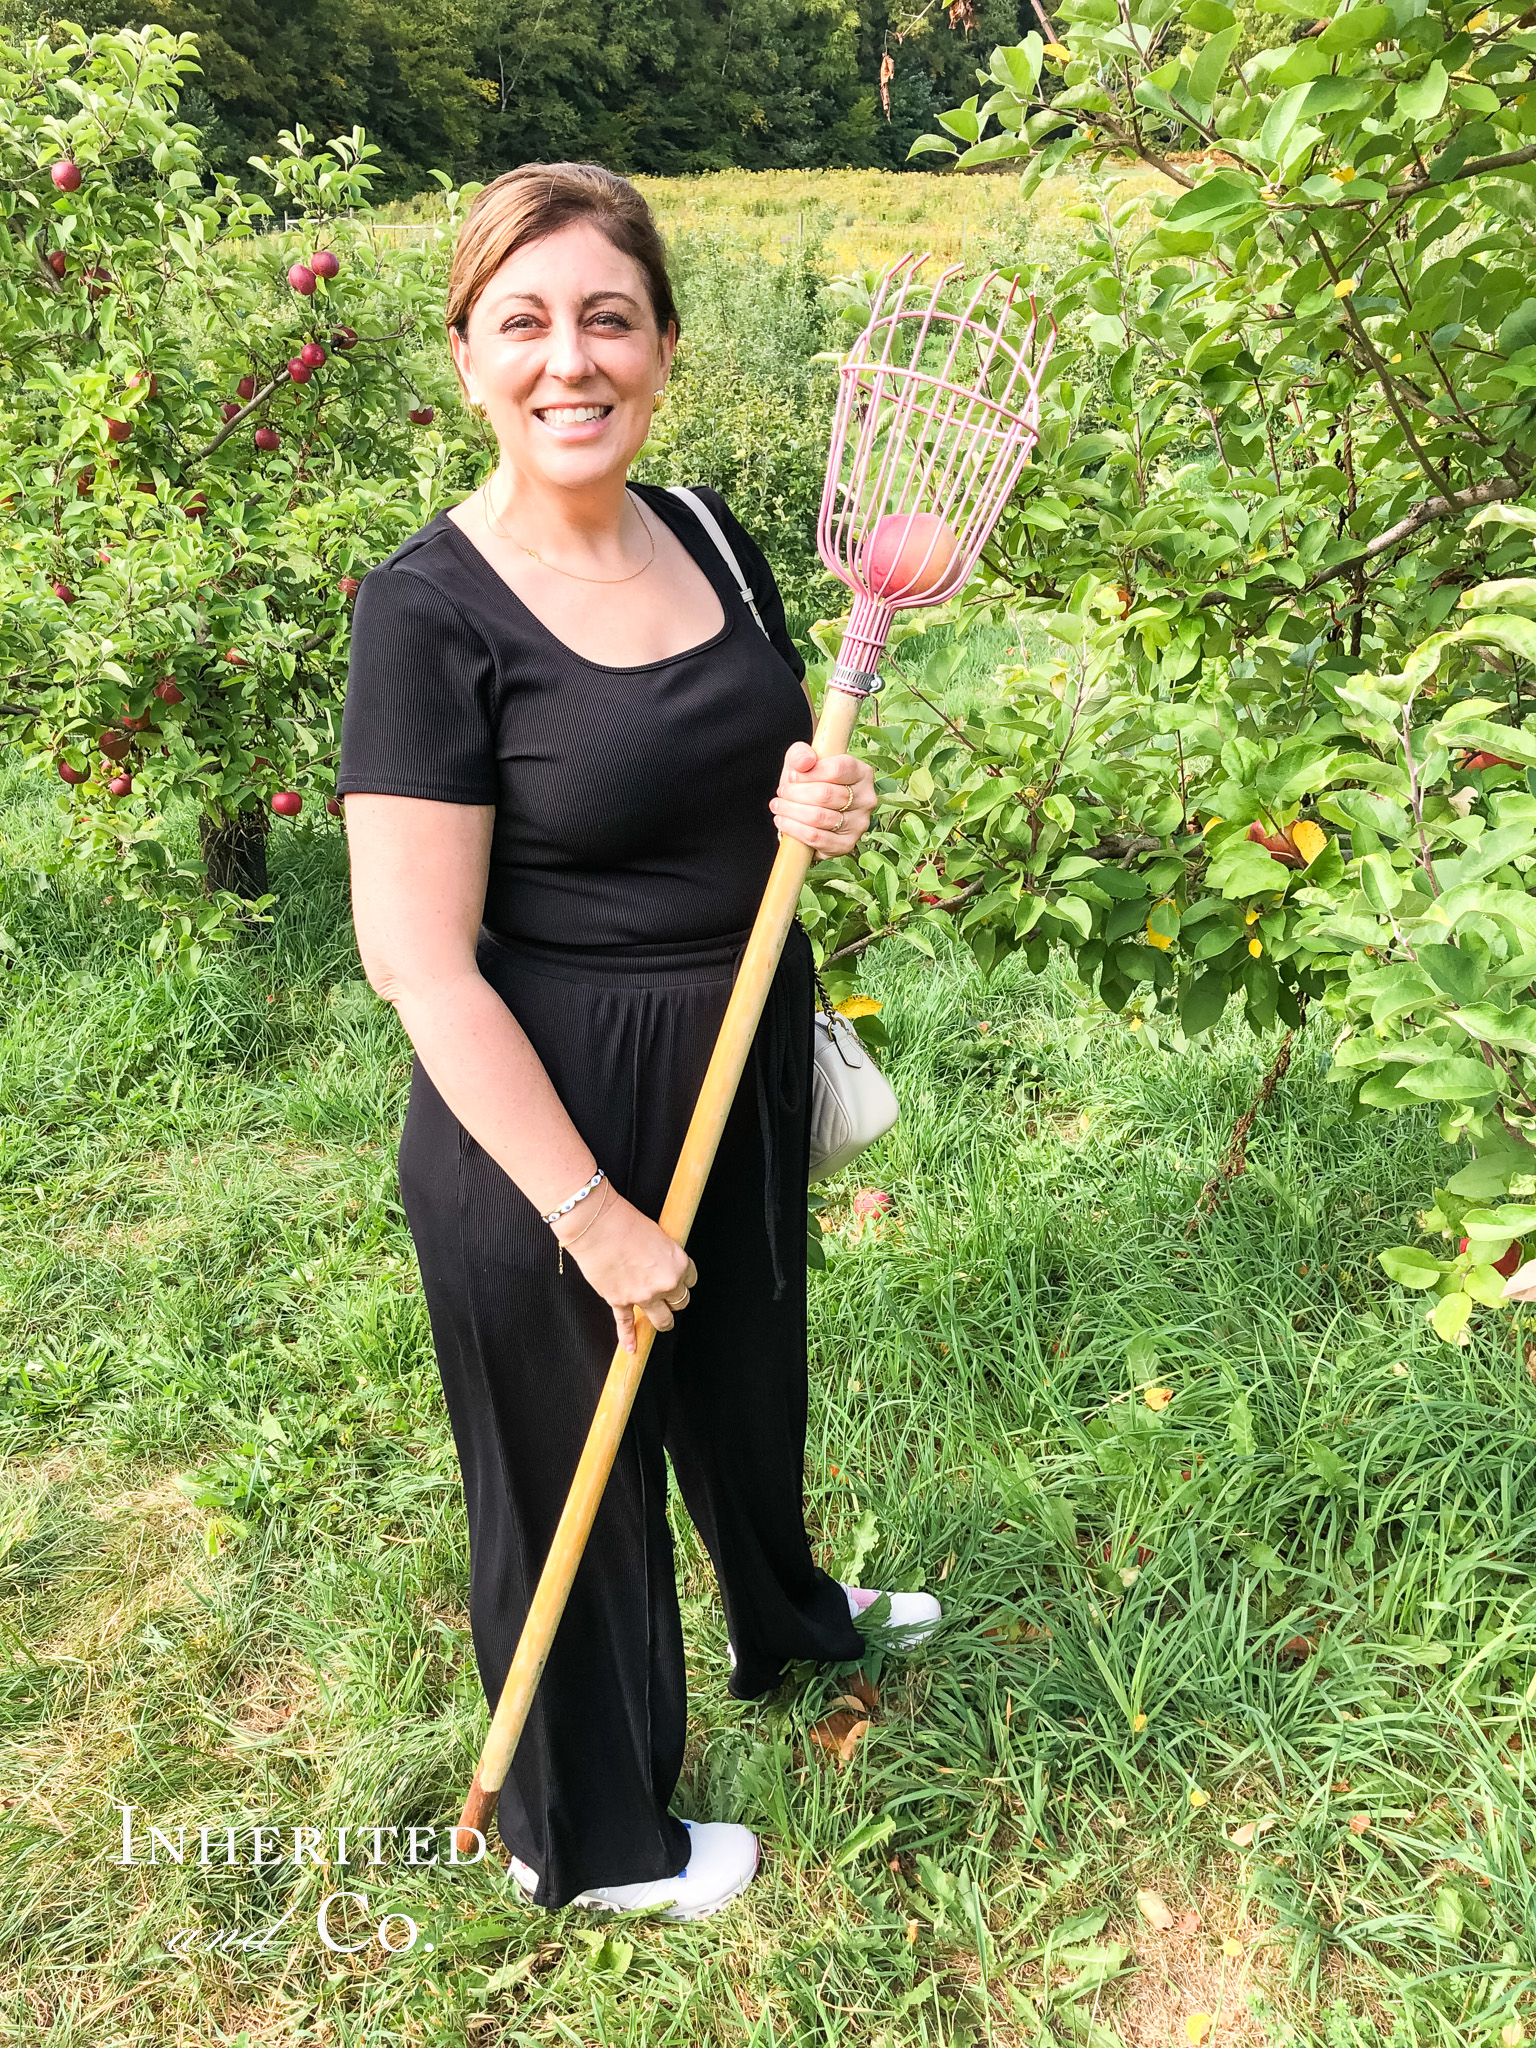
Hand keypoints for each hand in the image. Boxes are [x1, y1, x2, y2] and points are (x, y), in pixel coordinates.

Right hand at [553, 1187, 696, 1354]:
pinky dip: (628, 1337)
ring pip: (662, 1319)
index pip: (691, 1280)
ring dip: (663, 1321)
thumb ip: (663, 1254)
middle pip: (680, 1301)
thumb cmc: (625, 1221)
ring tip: (661, 1322)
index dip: (683, 1278)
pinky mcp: (620, 1301)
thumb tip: (660, 1263)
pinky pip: (626, 1324)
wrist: (597, 1225)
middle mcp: (665, 1283)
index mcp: (678, 1264)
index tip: (678, 1278)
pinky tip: (632, 1348)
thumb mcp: (657, 1234)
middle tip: (669, 1296)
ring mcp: (643, 1296)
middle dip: (675, 1299)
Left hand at [769, 742, 875, 860]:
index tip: (792, 775)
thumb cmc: (808, 783)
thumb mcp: (803, 762)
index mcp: (862, 773)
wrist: (808, 812)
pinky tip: (782, 821)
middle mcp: (866, 799)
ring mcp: (858, 824)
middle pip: (825, 794)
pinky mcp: (846, 845)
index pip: (838, 769)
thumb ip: (801, 753)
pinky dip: (794, 829)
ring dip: (791, 811)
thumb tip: (805, 762)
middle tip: (782, 792)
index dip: (810, 773)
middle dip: (796, 793)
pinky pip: (816, 838)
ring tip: (778, 806)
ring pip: (818, 817)